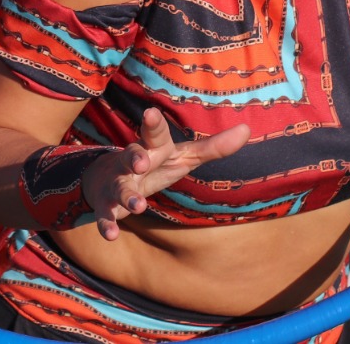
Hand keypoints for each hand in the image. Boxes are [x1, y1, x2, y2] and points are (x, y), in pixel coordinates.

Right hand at [82, 108, 248, 240]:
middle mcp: (131, 163)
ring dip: (128, 196)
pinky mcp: (107, 206)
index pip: (154, 135)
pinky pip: (106, 215)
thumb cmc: (153, 164)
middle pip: (131, 156)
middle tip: (141, 163)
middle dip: (134, 157)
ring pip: (120, 188)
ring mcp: (117, 184)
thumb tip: (247, 129)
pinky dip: (107, 225)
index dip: (153, 124)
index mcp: (153, 149)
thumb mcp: (182, 156)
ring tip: (139, 207)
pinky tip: (112, 235)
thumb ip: (213, 147)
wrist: (102, 180)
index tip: (150, 112)